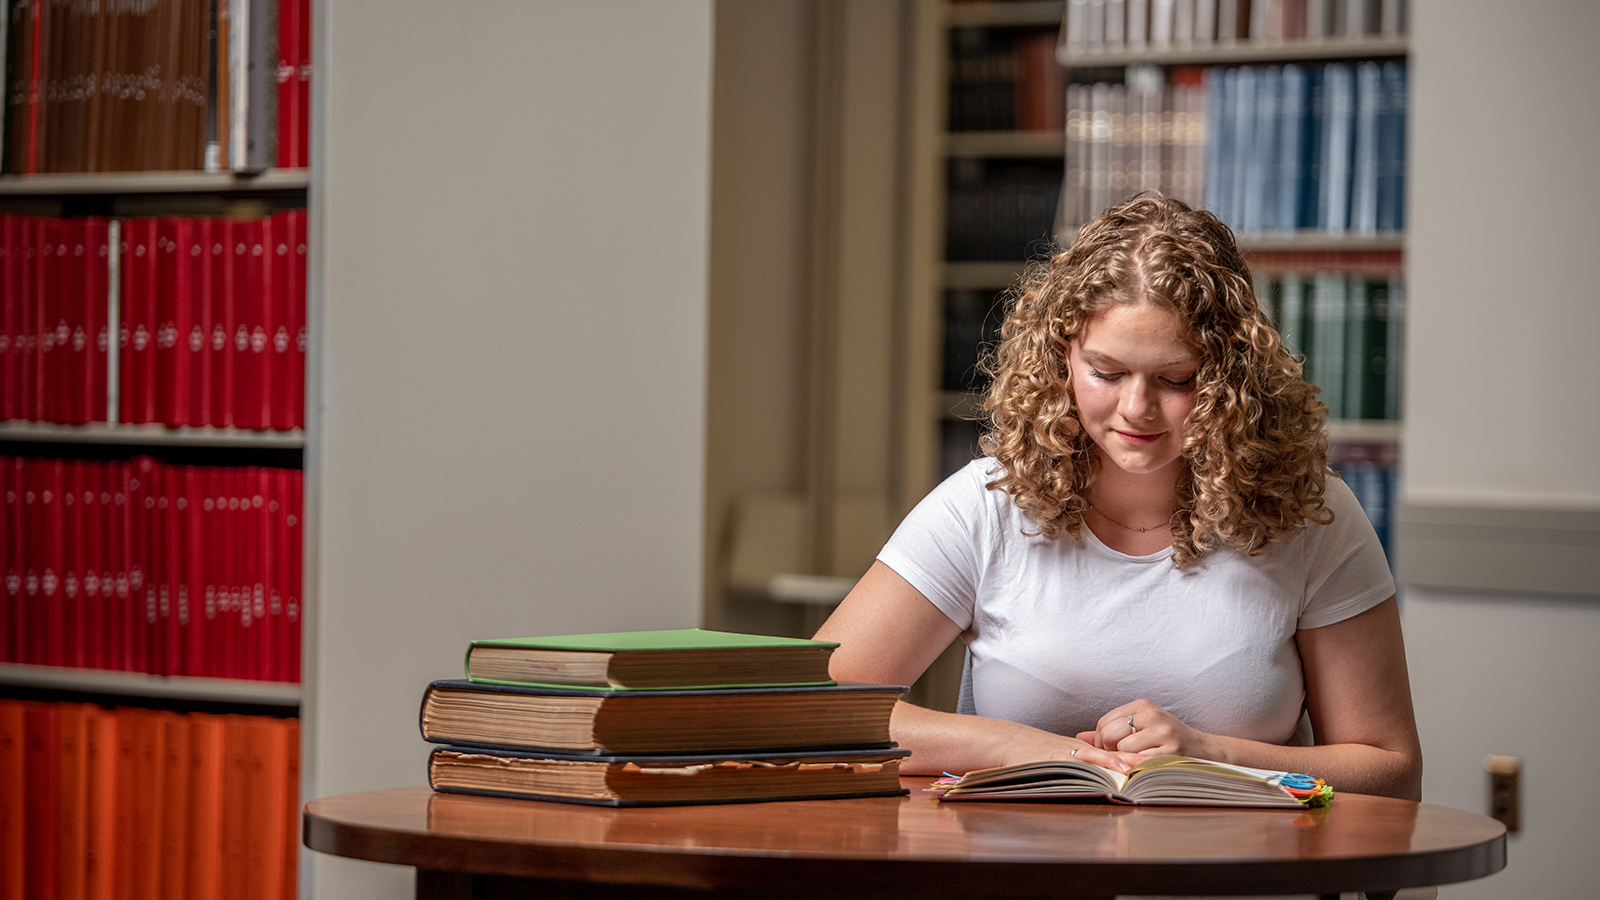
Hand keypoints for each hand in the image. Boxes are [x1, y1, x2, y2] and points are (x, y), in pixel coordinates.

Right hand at [996, 726, 1141, 773]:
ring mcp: (1069, 754)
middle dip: (1136, 761)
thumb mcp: (1056, 757)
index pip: (1113, 753)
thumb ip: (1076, 764)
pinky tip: (1114, 773)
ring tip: (1144, 769)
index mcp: (1081, 750)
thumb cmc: (1029, 754)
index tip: (1155, 765)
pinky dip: (1101, 767)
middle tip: (1160, 766)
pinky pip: (1083, 762)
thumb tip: (1094, 776)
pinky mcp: (1057, 759)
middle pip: (1114, 754)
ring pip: (1102, 757)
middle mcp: (1079, 750)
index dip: (1133, 759)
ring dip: (1123, 764)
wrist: (1005, 742)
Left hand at [1076, 700, 1219, 761]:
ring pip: (1123, 749)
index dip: (1100, 740)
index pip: (1104, 721)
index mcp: (1143, 705)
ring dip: (1124, 761)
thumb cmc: (1168, 740)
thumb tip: (1079, 738)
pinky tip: (1142, 769)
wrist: (1205, 750)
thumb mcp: (1141, 728)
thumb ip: (1111, 731)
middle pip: (1110, 733)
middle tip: (1117, 759)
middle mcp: (1152, 715)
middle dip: (1108, 750)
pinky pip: (1139, 762)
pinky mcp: (1172, 751)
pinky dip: (1136, 768)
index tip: (1108, 750)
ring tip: (1134, 762)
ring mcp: (1163, 732)